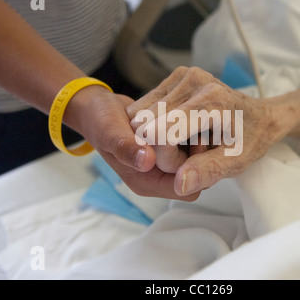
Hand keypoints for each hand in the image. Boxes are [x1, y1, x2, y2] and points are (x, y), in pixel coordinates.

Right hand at [65, 86, 201, 200]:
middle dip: (202, 156)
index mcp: (146, 182)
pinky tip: (193, 116)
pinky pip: (190, 148)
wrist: (98, 109)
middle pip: (195, 177)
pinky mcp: (168, 149)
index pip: (186, 191)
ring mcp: (164, 164)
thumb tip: (146, 161)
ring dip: (200, 144)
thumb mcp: (109, 132)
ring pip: (196, 162)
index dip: (195, 169)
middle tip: (201, 128)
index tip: (194, 140)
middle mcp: (157, 176)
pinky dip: (194, 135)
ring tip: (199, 121)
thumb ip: (126, 147)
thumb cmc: (100, 121)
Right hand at [127, 67, 290, 196]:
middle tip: (190, 153)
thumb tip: (180, 184)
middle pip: (148, 128)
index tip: (189, 164)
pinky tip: (179, 129)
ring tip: (187, 141)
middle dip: (161, 151)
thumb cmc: (250, 138)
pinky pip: (145, 110)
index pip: (162, 135)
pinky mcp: (175, 77)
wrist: (259, 115)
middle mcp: (194, 81)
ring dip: (156, 139)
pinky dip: (154, 126)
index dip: (168, 159)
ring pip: (142, 119)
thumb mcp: (236, 162)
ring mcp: (182, 76)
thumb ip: (207, 172)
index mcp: (212, 101)